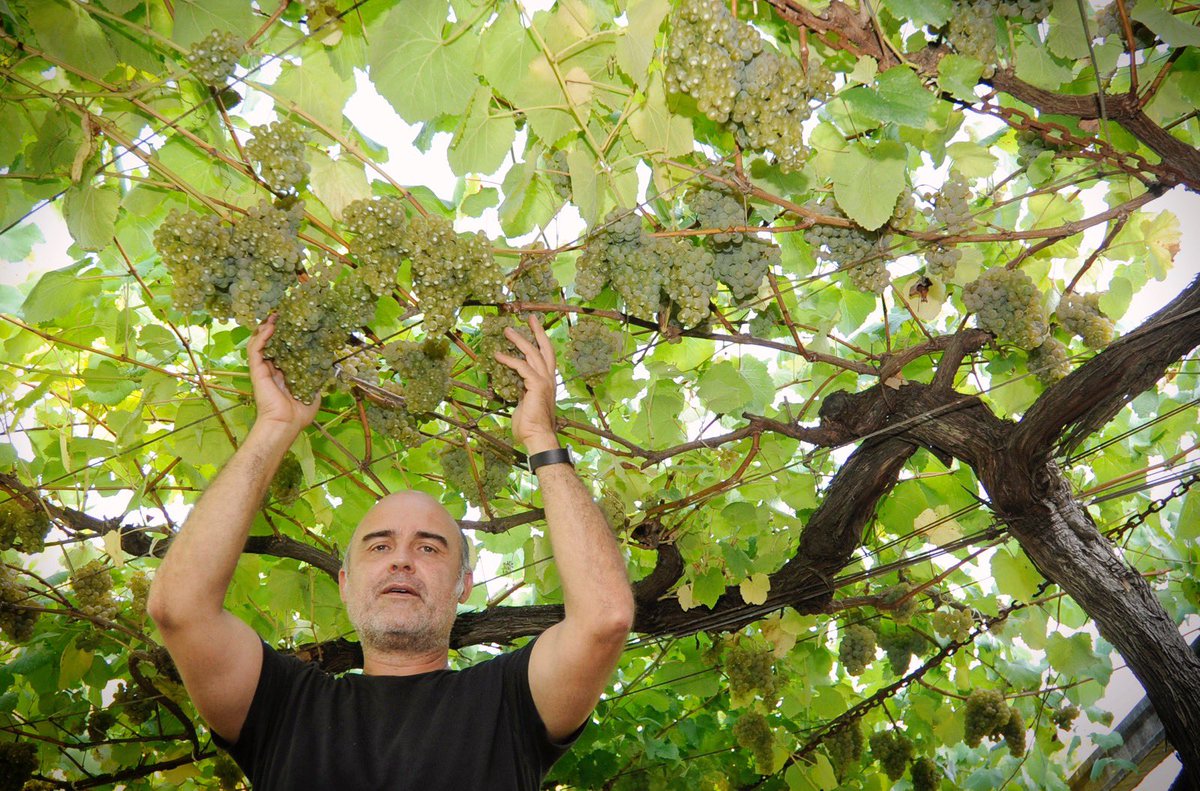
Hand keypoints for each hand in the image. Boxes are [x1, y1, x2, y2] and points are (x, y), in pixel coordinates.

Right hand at [247, 315, 319, 431]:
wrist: (285, 423)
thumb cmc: (299, 413)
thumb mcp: (313, 392)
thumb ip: (317, 379)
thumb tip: (327, 368)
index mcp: (284, 374)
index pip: (283, 350)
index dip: (287, 337)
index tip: (295, 325)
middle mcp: (272, 369)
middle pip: (270, 343)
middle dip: (275, 328)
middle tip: (282, 315)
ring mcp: (263, 369)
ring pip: (259, 343)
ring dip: (266, 328)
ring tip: (274, 316)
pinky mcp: (256, 370)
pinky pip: (255, 349)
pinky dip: (261, 336)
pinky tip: (270, 327)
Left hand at [493, 315, 559, 453]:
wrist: (538, 437)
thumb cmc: (530, 426)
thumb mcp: (523, 404)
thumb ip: (520, 392)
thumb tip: (512, 388)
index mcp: (547, 383)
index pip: (546, 357)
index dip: (540, 341)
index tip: (535, 328)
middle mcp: (549, 379)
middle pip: (545, 349)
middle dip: (537, 332)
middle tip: (530, 317)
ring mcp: (544, 382)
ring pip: (533, 354)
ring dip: (519, 340)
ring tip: (507, 331)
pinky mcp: (537, 386)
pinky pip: (522, 367)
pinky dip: (509, 360)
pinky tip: (498, 356)